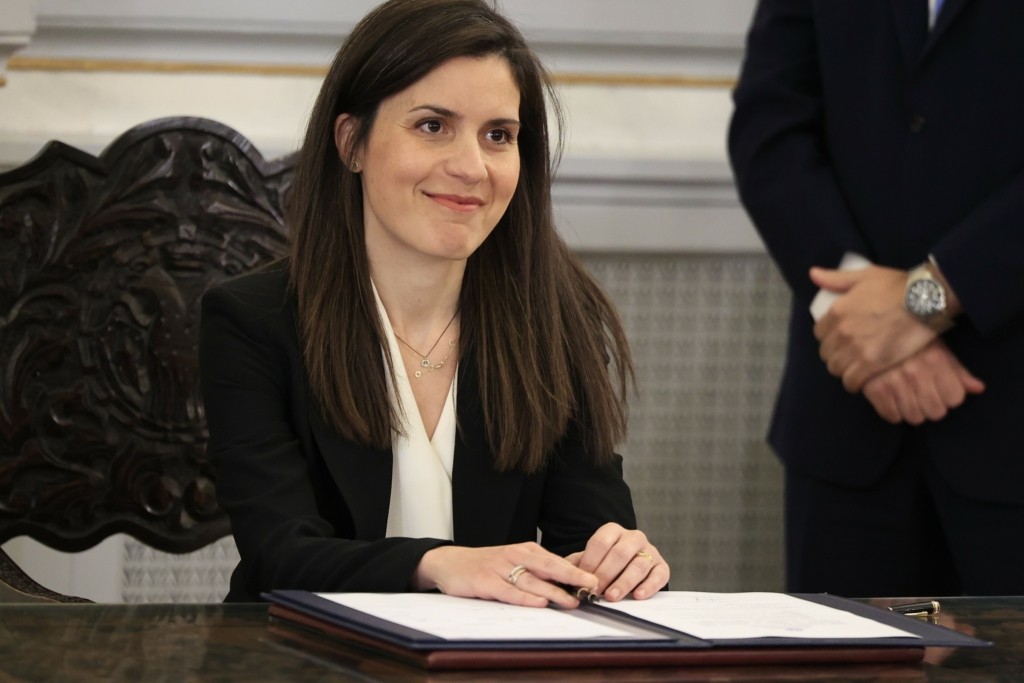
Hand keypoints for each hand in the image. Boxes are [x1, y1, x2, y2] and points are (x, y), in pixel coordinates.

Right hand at [413, 542, 600, 608]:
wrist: (450, 562)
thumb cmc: (488, 565)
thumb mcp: (514, 562)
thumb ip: (538, 571)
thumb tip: (570, 584)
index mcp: (526, 551)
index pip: (557, 561)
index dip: (578, 571)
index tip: (598, 580)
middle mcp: (515, 556)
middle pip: (549, 566)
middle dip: (573, 576)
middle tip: (593, 586)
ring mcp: (499, 568)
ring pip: (531, 580)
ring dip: (554, 591)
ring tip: (572, 600)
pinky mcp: (484, 581)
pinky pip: (508, 590)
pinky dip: (524, 597)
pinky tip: (539, 602)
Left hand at [566, 523, 669, 601]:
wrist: (630, 567)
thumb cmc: (606, 563)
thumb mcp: (590, 560)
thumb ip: (576, 565)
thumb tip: (561, 576)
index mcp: (613, 531)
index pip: (600, 543)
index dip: (590, 562)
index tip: (582, 579)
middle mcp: (633, 537)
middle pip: (620, 553)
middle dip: (606, 574)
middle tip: (595, 591)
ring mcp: (650, 551)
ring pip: (639, 565)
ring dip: (624, 582)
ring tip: (612, 597)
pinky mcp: (662, 567)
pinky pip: (658, 575)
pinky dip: (649, 586)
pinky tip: (638, 596)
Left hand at [811, 265, 936, 391]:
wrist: (924, 301)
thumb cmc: (896, 286)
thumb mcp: (864, 276)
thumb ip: (835, 279)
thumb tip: (813, 274)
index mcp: (837, 312)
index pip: (819, 333)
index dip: (828, 336)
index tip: (839, 337)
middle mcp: (842, 332)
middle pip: (826, 353)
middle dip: (834, 354)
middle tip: (847, 353)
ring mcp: (856, 350)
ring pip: (836, 369)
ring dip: (843, 369)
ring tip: (854, 366)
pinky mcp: (872, 364)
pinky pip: (851, 381)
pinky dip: (853, 382)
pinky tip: (861, 379)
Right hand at [863, 340, 984, 424]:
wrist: (868, 323)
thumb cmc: (908, 336)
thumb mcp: (936, 346)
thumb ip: (957, 370)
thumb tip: (978, 389)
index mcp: (935, 360)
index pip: (955, 398)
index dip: (949, 397)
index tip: (941, 391)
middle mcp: (916, 373)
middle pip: (935, 412)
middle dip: (932, 407)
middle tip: (923, 396)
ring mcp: (893, 381)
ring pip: (914, 417)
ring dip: (912, 411)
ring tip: (907, 398)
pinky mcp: (873, 388)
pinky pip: (890, 415)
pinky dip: (892, 411)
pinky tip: (891, 399)